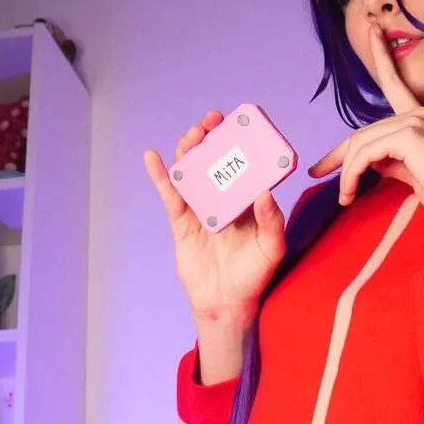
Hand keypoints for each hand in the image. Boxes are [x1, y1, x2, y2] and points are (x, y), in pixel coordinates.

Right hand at [144, 110, 286, 321]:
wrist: (227, 303)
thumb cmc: (254, 276)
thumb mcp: (271, 248)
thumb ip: (271, 222)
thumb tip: (264, 194)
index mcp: (247, 202)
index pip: (244, 165)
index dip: (241, 143)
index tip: (242, 124)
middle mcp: (223, 200)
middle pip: (215, 161)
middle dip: (213, 137)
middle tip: (214, 120)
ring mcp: (201, 209)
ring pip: (192, 172)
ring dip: (190, 149)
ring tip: (194, 135)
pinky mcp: (182, 222)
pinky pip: (170, 195)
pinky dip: (160, 176)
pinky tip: (152, 157)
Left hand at [307, 24, 423, 221]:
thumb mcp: (410, 171)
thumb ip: (389, 160)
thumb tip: (369, 161)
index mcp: (419, 117)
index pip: (394, 83)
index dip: (382, 56)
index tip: (373, 32)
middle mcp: (416, 113)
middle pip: (362, 132)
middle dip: (338, 155)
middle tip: (318, 172)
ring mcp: (413, 122)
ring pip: (360, 144)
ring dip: (346, 172)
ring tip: (344, 196)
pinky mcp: (408, 135)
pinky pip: (366, 154)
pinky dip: (352, 174)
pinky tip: (350, 191)